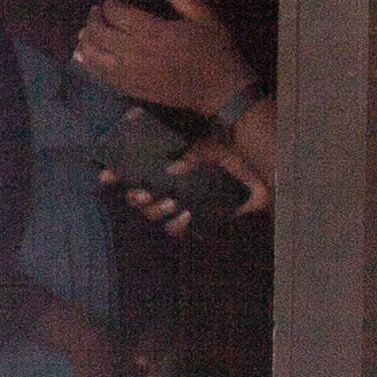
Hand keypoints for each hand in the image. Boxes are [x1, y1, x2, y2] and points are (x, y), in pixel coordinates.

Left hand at [73, 0, 256, 117]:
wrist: (220, 90)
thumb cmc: (215, 50)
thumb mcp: (204, 16)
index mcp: (153, 32)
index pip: (116, 13)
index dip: (109, 5)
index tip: (111, 2)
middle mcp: (135, 52)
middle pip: (99, 32)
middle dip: (93, 18)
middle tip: (96, 13)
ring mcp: (129, 73)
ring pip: (93, 55)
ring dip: (86, 40)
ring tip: (88, 32)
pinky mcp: (129, 88)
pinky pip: (99, 75)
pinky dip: (88, 62)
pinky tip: (85, 55)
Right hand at [111, 132, 270, 235]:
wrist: (270, 177)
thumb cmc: (239, 158)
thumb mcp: (214, 147)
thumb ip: (193, 153)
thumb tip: (172, 168)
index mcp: (168, 167)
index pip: (134, 171)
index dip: (116, 175)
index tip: (106, 176)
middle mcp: (170, 187)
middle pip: (138, 198)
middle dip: (136, 198)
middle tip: (145, 194)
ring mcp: (182, 204)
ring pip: (153, 215)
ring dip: (155, 211)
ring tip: (170, 204)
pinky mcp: (197, 219)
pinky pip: (177, 229)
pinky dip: (177, 225)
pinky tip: (185, 216)